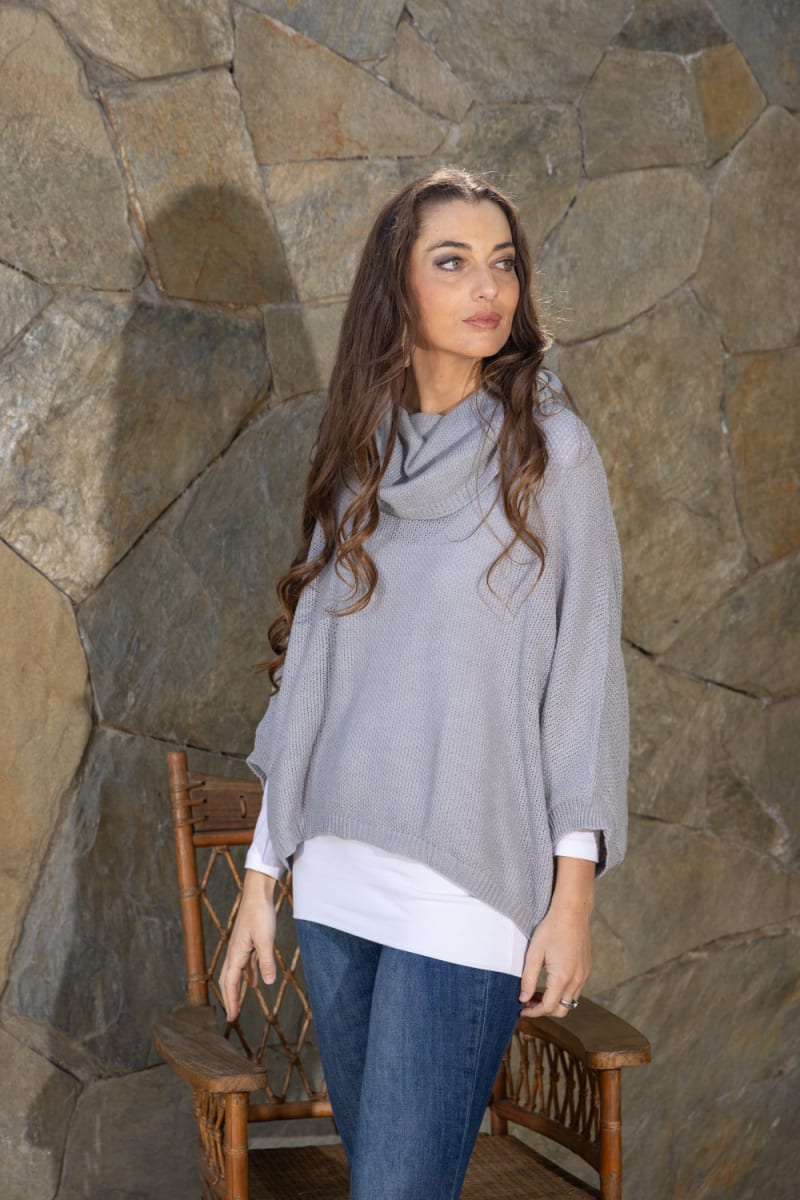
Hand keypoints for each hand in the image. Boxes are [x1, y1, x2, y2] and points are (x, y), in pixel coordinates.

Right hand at [220, 869, 277, 1021]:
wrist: (258, 893)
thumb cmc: (260, 914)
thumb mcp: (266, 940)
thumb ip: (266, 962)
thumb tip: (265, 984)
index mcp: (236, 953)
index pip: (230, 983)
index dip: (231, 1001)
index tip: (232, 1018)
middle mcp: (235, 952)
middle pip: (228, 980)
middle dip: (230, 998)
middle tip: (232, 1015)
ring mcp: (241, 946)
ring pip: (236, 972)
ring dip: (237, 988)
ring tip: (239, 1003)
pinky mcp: (249, 941)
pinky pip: (246, 964)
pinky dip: (248, 975)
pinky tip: (255, 982)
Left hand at [518, 856, 593, 1018]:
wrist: (572, 912)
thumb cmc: (551, 929)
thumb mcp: (534, 953)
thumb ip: (527, 978)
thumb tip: (523, 998)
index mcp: (562, 977)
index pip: (548, 1007)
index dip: (533, 1012)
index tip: (521, 1009)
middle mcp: (576, 980)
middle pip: (562, 1010)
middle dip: (544, 1010)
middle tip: (528, 1002)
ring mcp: (584, 975)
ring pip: (570, 1001)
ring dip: (554, 1002)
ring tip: (537, 992)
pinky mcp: (586, 969)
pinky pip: (576, 989)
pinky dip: (563, 992)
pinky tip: (550, 982)